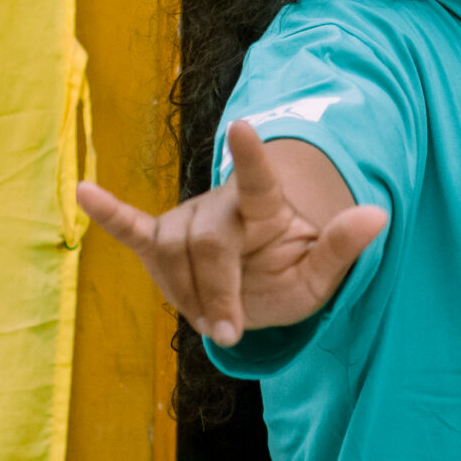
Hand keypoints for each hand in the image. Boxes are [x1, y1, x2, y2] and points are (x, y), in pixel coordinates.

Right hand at [76, 122, 386, 347]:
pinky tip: (82, 191)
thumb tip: (377, 215)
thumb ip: (342, 247)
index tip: (242, 128)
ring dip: (186, 295)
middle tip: (229, 333)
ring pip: (169, 254)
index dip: (250, 156)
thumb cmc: (290, 273)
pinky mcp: (161, 238)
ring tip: (211, 320)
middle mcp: (222, 205)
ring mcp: (189, 219)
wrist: (260, 282)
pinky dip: (108, 215)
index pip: (259, 178)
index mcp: (266, 207)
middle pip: (204, 245)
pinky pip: (132, 228)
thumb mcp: (322, 274)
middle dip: (214, 292)